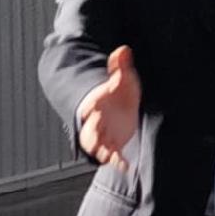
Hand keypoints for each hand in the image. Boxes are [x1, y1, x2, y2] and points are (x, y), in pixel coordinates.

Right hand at [75, 45, 139, 166]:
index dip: (90, 110)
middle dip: (92, 136)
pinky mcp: (114, 144)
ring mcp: (104, 135)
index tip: (92, 111)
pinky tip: (125, 166)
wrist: (118, 106)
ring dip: (101, 152)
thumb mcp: (122, 78)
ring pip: (96, 146)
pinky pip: (113, 155)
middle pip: (89, 131)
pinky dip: (117, 161)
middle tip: (96, 140)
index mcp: (95, 104)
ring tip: (109, 157)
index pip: (89, 107)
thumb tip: (124, 49)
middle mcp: (96, 122)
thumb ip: (121, 66)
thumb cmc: (118, 91)